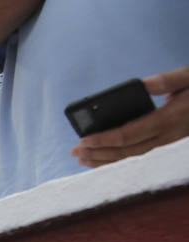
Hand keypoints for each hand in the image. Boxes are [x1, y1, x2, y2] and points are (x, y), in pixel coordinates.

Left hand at [73, 66, 188, 166]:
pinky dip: (116, 160)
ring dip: (103, 160)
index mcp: (168, 119)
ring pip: (130, 158)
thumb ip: (168, 80)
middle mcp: (165, 136)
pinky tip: (100, 160)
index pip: (129, 135)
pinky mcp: (164, 144)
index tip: (84, 140)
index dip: (104, 139)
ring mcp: (165, 143)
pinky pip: (137, 156)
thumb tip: (144, 84)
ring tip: (80, 158)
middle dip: (97, 153)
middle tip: (74, 151)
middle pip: (125, 151)